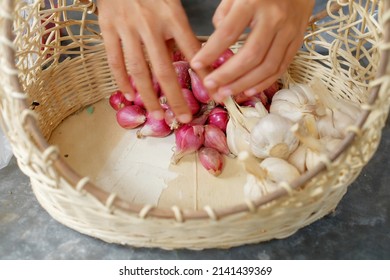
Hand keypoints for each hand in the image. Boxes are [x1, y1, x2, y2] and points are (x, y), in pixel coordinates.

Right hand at [98, 0, 200, 122]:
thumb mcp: (173, 3)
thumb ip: (181, 29)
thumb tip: (198, 58)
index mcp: (171, 15)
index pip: (192, 50)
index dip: (203, 74)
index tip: (212, 94)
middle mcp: (149, 24)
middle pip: (163, 69)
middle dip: (175, 97)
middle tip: (183, 118)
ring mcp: (126, 28)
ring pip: (138, 70)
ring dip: (148, 96)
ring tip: (157, 115)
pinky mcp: (107, 29)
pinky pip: (114, 61)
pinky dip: (122, 81)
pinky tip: (130, 96)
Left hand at [190, 0, 314, 100]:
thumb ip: (224, 16)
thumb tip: (217, 45)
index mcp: (253, 2)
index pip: (228, 32)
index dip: (211, 52)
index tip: (196, 64)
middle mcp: (274, 18)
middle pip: (250, 55)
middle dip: (227, 75)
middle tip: (210, 86)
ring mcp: (288, 31)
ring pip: (266, 66)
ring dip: (244, 84)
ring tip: (226, 94)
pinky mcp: (297, 41)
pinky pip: (280, 68)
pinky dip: (263, 83)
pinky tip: (248, 91)